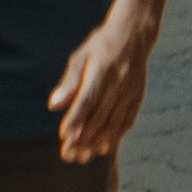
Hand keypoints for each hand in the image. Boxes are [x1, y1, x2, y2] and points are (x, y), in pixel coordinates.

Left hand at [48, 2, 158, 164]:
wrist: (134, 33)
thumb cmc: (101, 46)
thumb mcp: (81, 57)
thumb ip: (69, 83)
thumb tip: (53, 106)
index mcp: (101, 71)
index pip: (87, 100)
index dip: (76, 119)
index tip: (64, 136)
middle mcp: (118, 83)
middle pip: (99, 117)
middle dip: (83, 139)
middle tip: (68, 155)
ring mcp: (130, 91)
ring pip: (114, 122)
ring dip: (98, 142)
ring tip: (83, 157)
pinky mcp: (138, 96)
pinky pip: (128, 120)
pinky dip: (116, 136)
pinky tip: (104, 148)